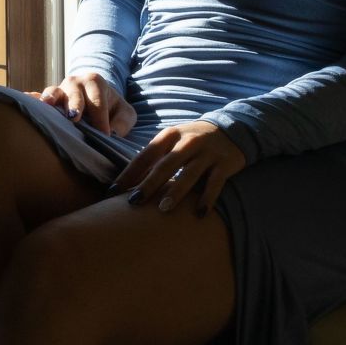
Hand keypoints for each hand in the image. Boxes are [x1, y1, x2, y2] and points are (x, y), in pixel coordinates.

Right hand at [24, 72, 134, 135]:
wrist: (97, 101)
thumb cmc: (112, 109)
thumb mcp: (125, 113)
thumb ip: (123, 122)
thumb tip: (111, 132)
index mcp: (95, 81)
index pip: (97, 101)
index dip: (101, 119)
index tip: (104, 135)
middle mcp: (74, 82)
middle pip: (74, 93)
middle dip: (75, 104)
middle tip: (75, 118)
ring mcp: (59, 90)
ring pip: (53, 92)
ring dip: (51, 99)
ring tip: (47, 106)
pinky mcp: (47, 100)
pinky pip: (37, 98)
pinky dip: (32, 99)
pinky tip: (25, 100)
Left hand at [110, 121, 246, 215]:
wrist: (232, 130)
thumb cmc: (193, 141)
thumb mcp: (173, 141)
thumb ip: (155, 158)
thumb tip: (129, 181)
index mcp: (169, 136)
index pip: (145, 156)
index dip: (129, 174)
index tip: (113, 191)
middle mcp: (187, 142)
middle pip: (165, 166)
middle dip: (148, 184)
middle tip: (133, 202)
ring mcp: (207, 153)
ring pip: (188, 175)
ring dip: (175, 192)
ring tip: (163, 209)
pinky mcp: (225, 164)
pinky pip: (214, 183)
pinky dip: (207, 199)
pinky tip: (199, 214)